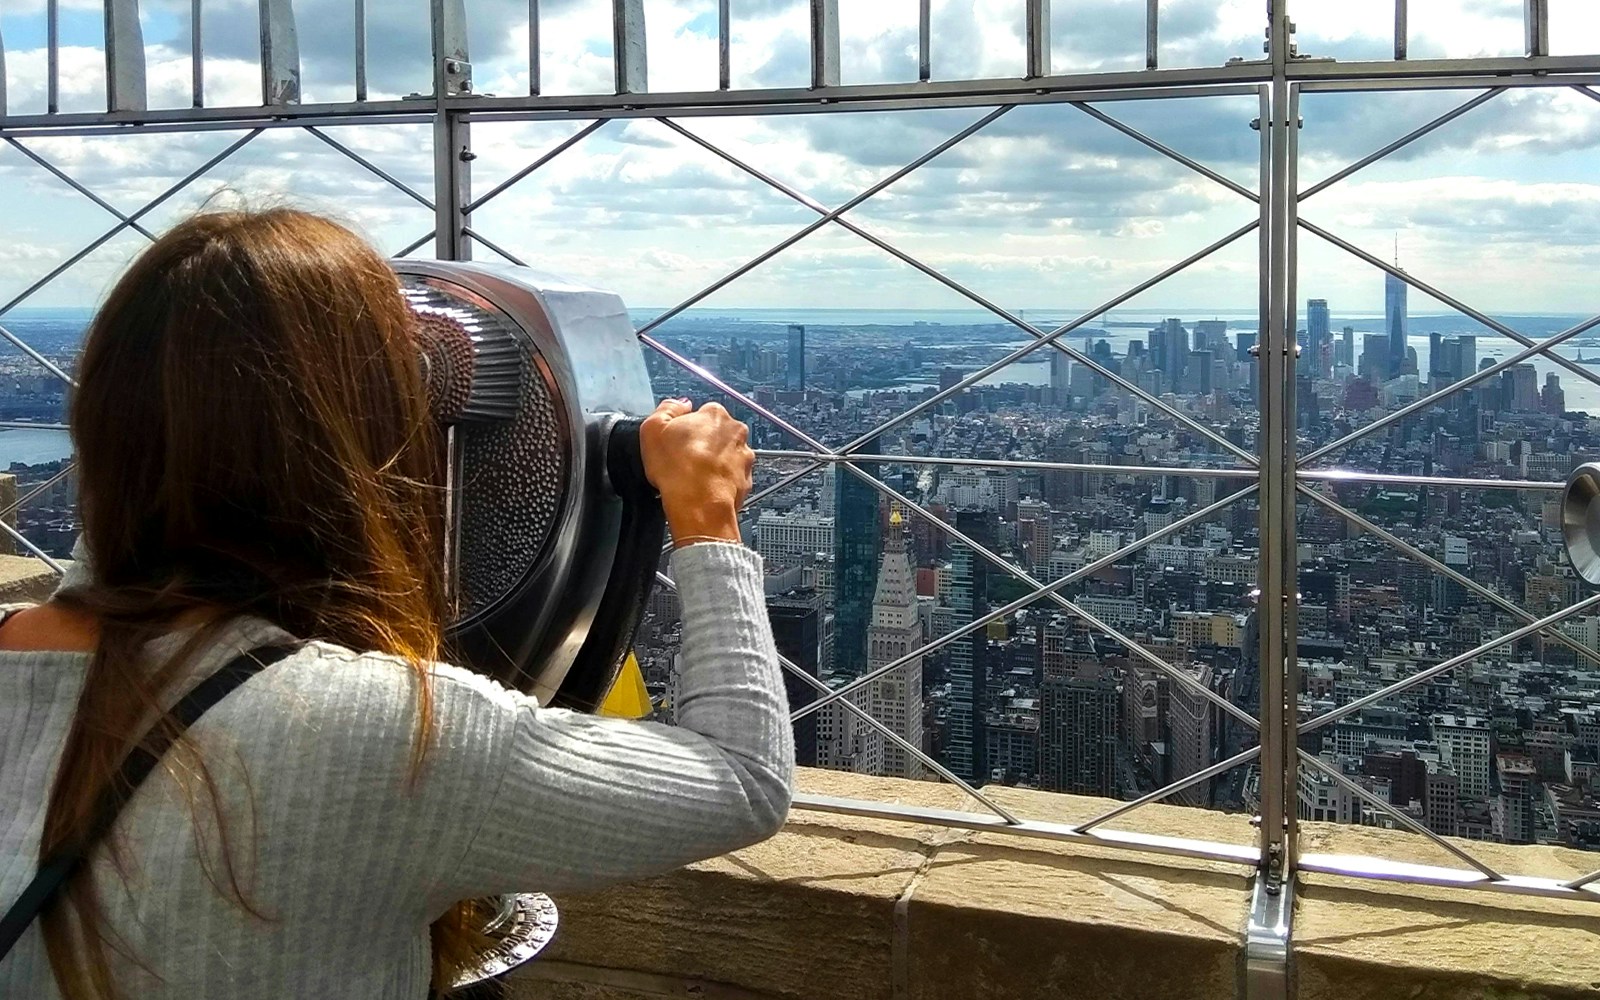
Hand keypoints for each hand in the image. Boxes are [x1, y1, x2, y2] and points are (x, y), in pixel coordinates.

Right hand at [639, 398, 753, 544]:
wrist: (699, 505)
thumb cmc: (678, 469)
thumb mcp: (652, 428)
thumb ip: (666, 408)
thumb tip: (678, 405)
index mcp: (714, 413)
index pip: (700, 413)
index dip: (685, 428)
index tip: (676, 441)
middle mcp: (735, 431)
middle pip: (716, 433)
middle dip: (702, 444)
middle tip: (683, 460)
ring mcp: (744, 456)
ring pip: (726, 455)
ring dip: (713, 463)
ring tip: (693, 477)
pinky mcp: (746, 479)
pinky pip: (732, 476)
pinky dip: (720, 481)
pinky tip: (704, 488)